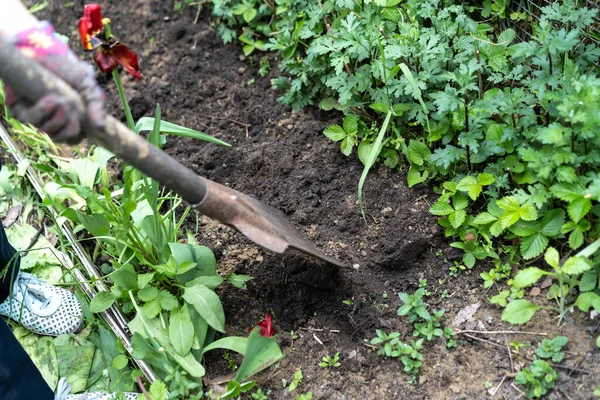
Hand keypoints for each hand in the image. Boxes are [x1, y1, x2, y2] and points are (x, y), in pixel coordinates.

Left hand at [4, 22, 104, 143]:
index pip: (73, 137)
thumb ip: (96, 104)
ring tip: (55, 98)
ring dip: (53, 117)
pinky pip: (28, 119)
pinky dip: (39, 110)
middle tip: (68, 106)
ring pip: (45, 130)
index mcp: (69, 116)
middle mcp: (51, 119)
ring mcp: (35, 114)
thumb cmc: (64, 66)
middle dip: (67, 124)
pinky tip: (46, 98)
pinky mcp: (18, 107)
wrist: (39, 49)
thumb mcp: (86, 83)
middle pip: (61, 137)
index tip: (79, 121)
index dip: (76, 133)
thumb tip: (100, 127)